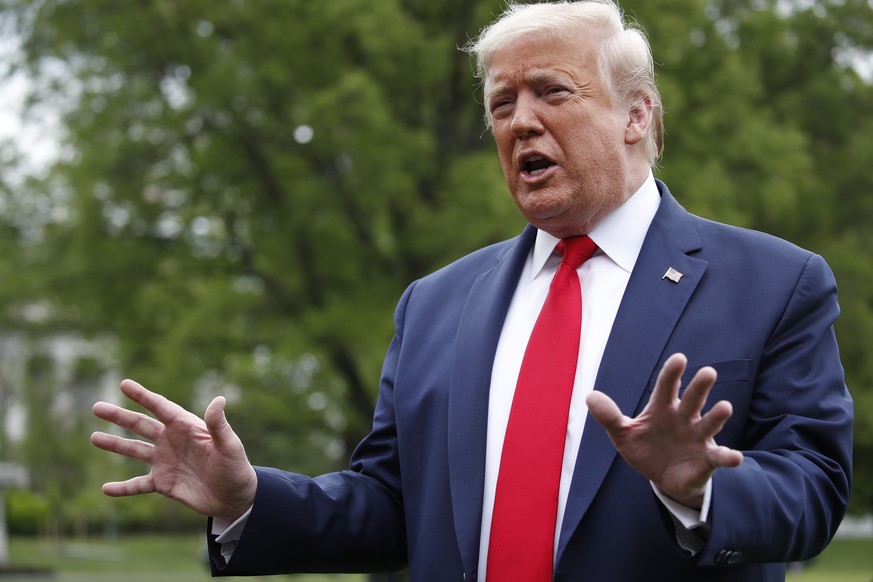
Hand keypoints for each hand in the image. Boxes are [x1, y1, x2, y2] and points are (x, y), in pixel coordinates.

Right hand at [91, 379, 257, 521]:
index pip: (161, 407)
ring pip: (134, 451)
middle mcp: (172, 441)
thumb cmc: (236, 468)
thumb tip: (219, 400)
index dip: (142, 395)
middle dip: (119, 416)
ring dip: (114, 444)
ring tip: (94, 437)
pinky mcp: (163, 483)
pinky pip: (138, 485)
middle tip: (96, 407)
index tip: (124, 384)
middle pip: (141, 425)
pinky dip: (122, 488)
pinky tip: (105, 489)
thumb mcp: (229, 446)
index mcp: (186, 427)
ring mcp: (165, 462)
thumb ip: (219, 426)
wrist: (235, 497)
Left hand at [586, 353, 742, 508]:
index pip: (667, 387)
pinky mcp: (707, 459)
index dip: (672, 374)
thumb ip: (609, 416)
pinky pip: (720, 457)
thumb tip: (590, 397)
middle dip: (700, 387)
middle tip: (708, 372)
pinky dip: (729, 457)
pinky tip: (735, 457)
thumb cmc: (646, 448)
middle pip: (693, 399)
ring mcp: (698, 438)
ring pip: (710, 423)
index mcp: (663, 409)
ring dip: (717, 416)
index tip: (679, 359)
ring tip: (725, 407)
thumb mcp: (624, 434)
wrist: (663, 478)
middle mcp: (684, 418)